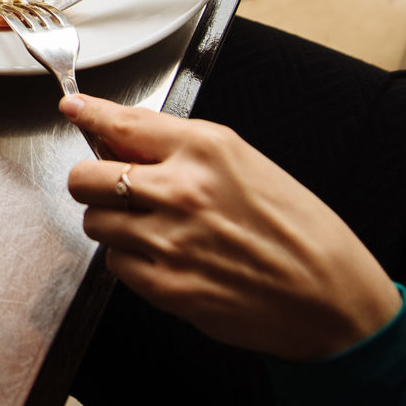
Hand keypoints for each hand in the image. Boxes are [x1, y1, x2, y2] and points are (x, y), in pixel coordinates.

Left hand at [62, 94, 400, 361]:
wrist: (331, 298)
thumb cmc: (298, 230)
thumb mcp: (245, 164)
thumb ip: (181, 148)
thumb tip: (121, 136)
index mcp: (207, 149)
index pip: (122, 123)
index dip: (89, 114)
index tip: (73, 108)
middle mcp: (182, 190)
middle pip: (86, 177)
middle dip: (92, 181)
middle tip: (112, 187)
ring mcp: (170, 240)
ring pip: (95, 223)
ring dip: (112, 224)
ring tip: (151, 228)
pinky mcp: (167, 285)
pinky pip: (116, 264)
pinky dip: (130, 260)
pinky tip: (165, 258)